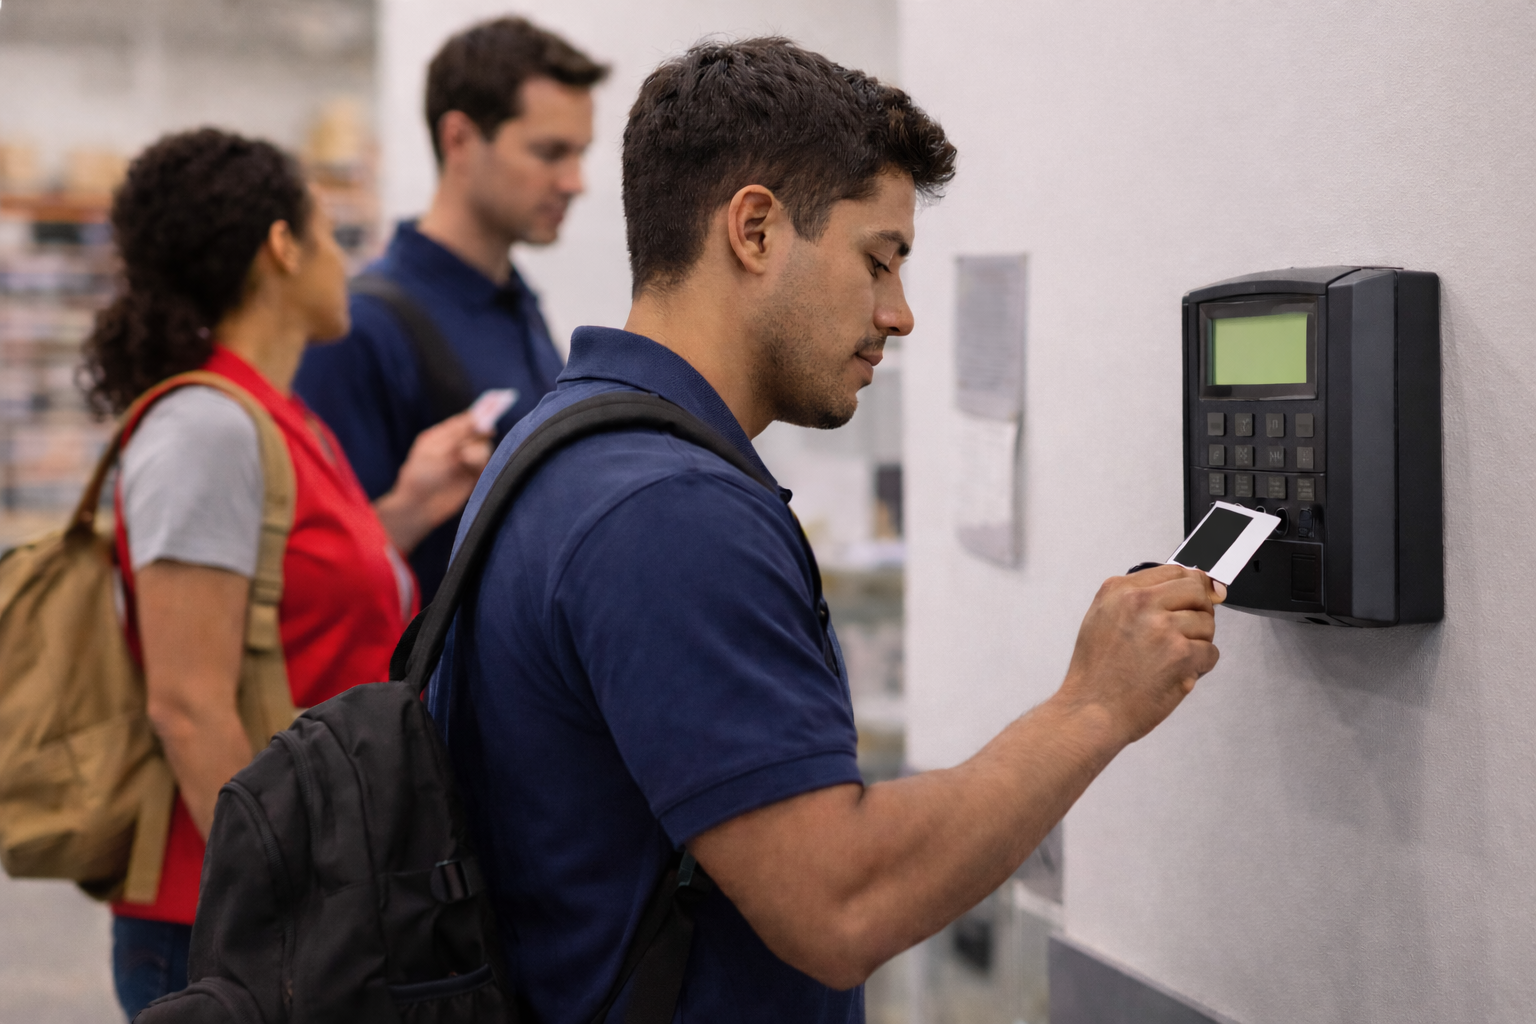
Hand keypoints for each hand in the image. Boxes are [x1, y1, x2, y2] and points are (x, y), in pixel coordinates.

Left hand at [373, 411, 492, 554]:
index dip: (480, 412)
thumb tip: (479, 420)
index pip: (465, 419)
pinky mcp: (473, 477)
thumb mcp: (435, 450)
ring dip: (477, 453)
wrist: (418, 508)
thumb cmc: (420, 477)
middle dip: (479, 434)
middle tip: (476, 437)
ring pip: (484, 448)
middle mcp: (455, 446)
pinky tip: (472, 471)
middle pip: (478, 432)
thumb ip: (458, 434)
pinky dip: (482, 464)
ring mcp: (465, 461)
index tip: (496, 403)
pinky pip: (486, 464)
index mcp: (441, 435)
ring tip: (464, 462)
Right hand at [1054, 564, 1223, 746]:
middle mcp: (1140, 603)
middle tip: (1186, 632)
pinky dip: (1200, 666)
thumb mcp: (1101, 619)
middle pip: (1197, 591)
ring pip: (1207, 623)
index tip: (1200, 595)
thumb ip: (1138, 598)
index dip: (1192, 586)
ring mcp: (1162, 627)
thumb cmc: (1095, 674)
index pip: (1174, 571)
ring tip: (1172, 660)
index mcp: (1119, 590)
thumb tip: (1185, 588)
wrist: (1090, 711)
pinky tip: (1177, 673)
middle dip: (1200, 612)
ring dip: (1198, 643)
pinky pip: (1211, 652)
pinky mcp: (1180, 654)